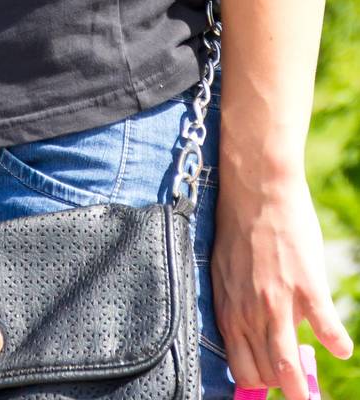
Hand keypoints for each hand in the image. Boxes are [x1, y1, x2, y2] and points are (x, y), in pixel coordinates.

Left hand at [212, 168, 352, 399]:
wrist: (256, 189)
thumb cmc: (239, 227)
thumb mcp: (226, 271)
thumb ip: (236, 304)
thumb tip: (250, 333)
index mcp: (228, 310)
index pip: (241, 369)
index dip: (258, 383)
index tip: (271, 383)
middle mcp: (249, 313)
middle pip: (266, 373)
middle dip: (282, 384)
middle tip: (297, 384)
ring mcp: (278, 302)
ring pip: (288, 364)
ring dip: (301, 387)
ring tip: (312, 397)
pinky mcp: (306, 286)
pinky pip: (326, 328)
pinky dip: (336, 342)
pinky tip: (341, 346)